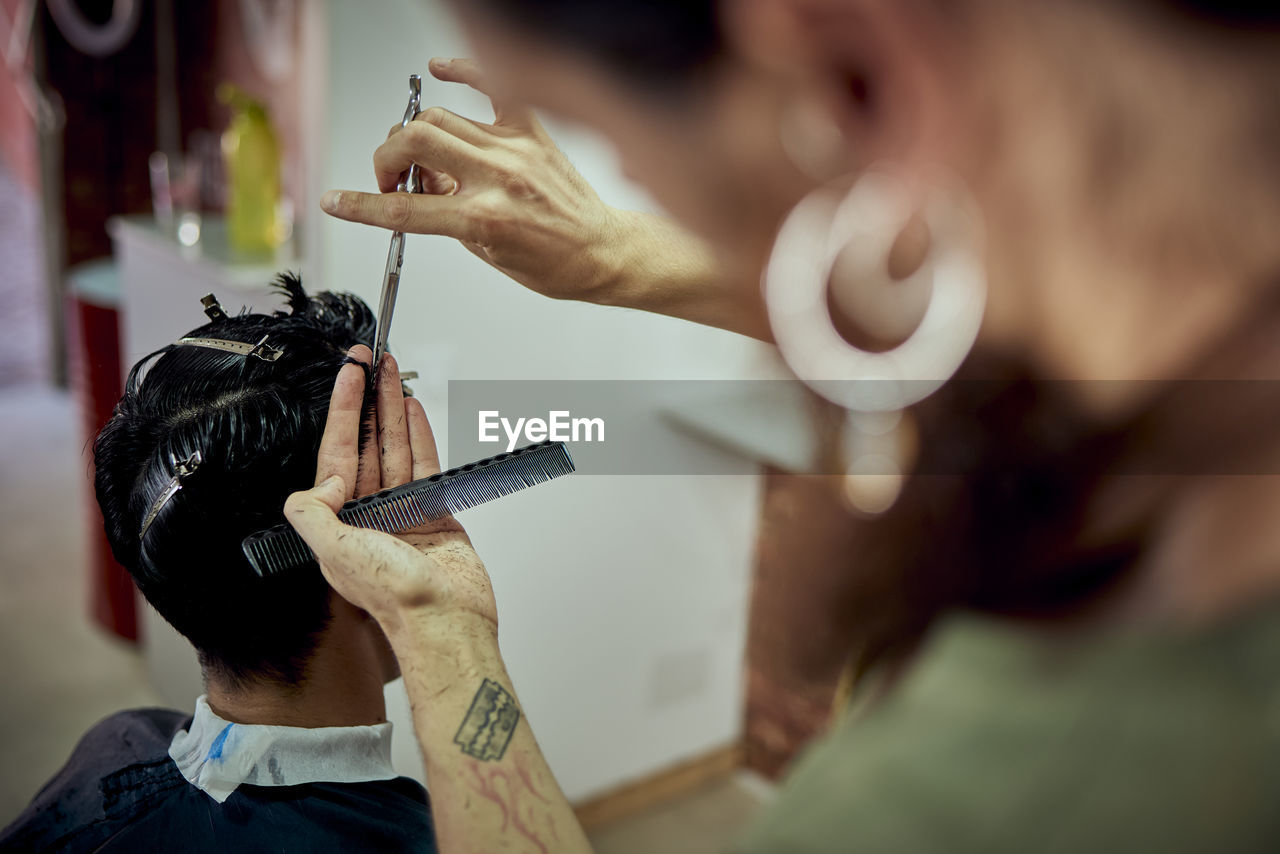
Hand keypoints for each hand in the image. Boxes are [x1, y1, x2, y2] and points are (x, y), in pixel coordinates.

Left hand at [285, 346, 498, 637]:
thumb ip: (312, 512)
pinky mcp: (435, 514)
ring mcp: (403, 512)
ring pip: (395, 448)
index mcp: (339, 522)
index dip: (341, 409)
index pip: (336, 452)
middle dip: (367, 400)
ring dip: (393, 410)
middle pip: (366, 443)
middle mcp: (369, 514)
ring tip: (393, 375)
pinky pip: (425, 464)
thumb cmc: (396, 597)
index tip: (348, 375)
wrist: (446, 619)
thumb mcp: (333, 551)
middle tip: (369, 362)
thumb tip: (318, 482)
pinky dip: (420, 436)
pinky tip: (414, 412)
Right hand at [320, 57, 623, 303]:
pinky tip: (440, 71)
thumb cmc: (556, 263)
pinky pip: (493, 85)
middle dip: (387, 158)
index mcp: (485, 219)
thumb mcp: (486, 255)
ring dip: (416, 136)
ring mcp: (516, 149)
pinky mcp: (532, 131)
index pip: (405, 209)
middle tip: (391, 177)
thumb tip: (418, 187)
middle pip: (414, 142)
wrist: (603, 252)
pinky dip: (463, 70)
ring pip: (440, 118)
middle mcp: (499, 177)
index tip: (337, 202)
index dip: (362, 206)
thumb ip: (445, 218)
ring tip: (425, 161)